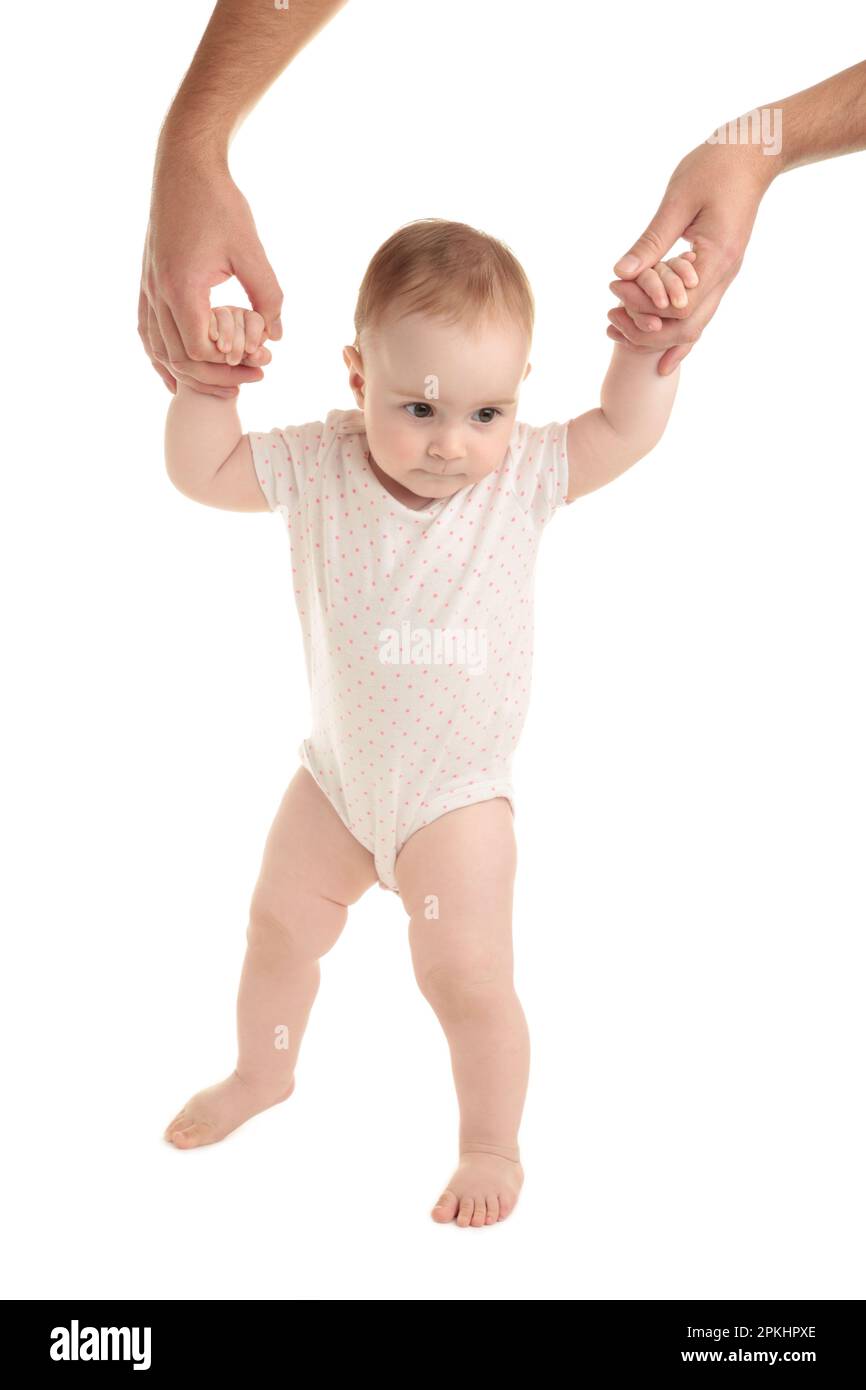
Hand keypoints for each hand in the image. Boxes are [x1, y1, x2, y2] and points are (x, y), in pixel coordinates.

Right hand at [139, 159, 282, 398]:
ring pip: (159, 352)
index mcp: (181, 286)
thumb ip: (268, 295)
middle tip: (253, 377)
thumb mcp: (251, 250)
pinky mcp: (146, 284)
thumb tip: (277, 335)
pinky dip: (162, 360)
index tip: (261, 359)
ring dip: (191, 375)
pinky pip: (147, 334)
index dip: (231, 362)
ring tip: (224, 384)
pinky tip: (177, 376)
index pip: (201, 349)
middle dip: (217, 376)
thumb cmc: (219, 203)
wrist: (184, 167)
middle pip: (180, 358)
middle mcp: (157, 293)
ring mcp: (147, 289)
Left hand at [607, 141, 773, 373]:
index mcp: (717, 258)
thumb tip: (620, 273)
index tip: (615, 287)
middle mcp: (725, 275)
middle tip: (611, 317)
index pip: (678, 307)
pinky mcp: (718, 272)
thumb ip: (651, 241)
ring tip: (621, 325)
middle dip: (646, 330)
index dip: (643, 305)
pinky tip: (654, 340)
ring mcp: (725, 277)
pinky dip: (675, 328)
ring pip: (694, 326)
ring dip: (657, 332)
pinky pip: (698, 312)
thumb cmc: (715, 167)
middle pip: (687, 328)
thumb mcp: (677, 200)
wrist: (753, 154)